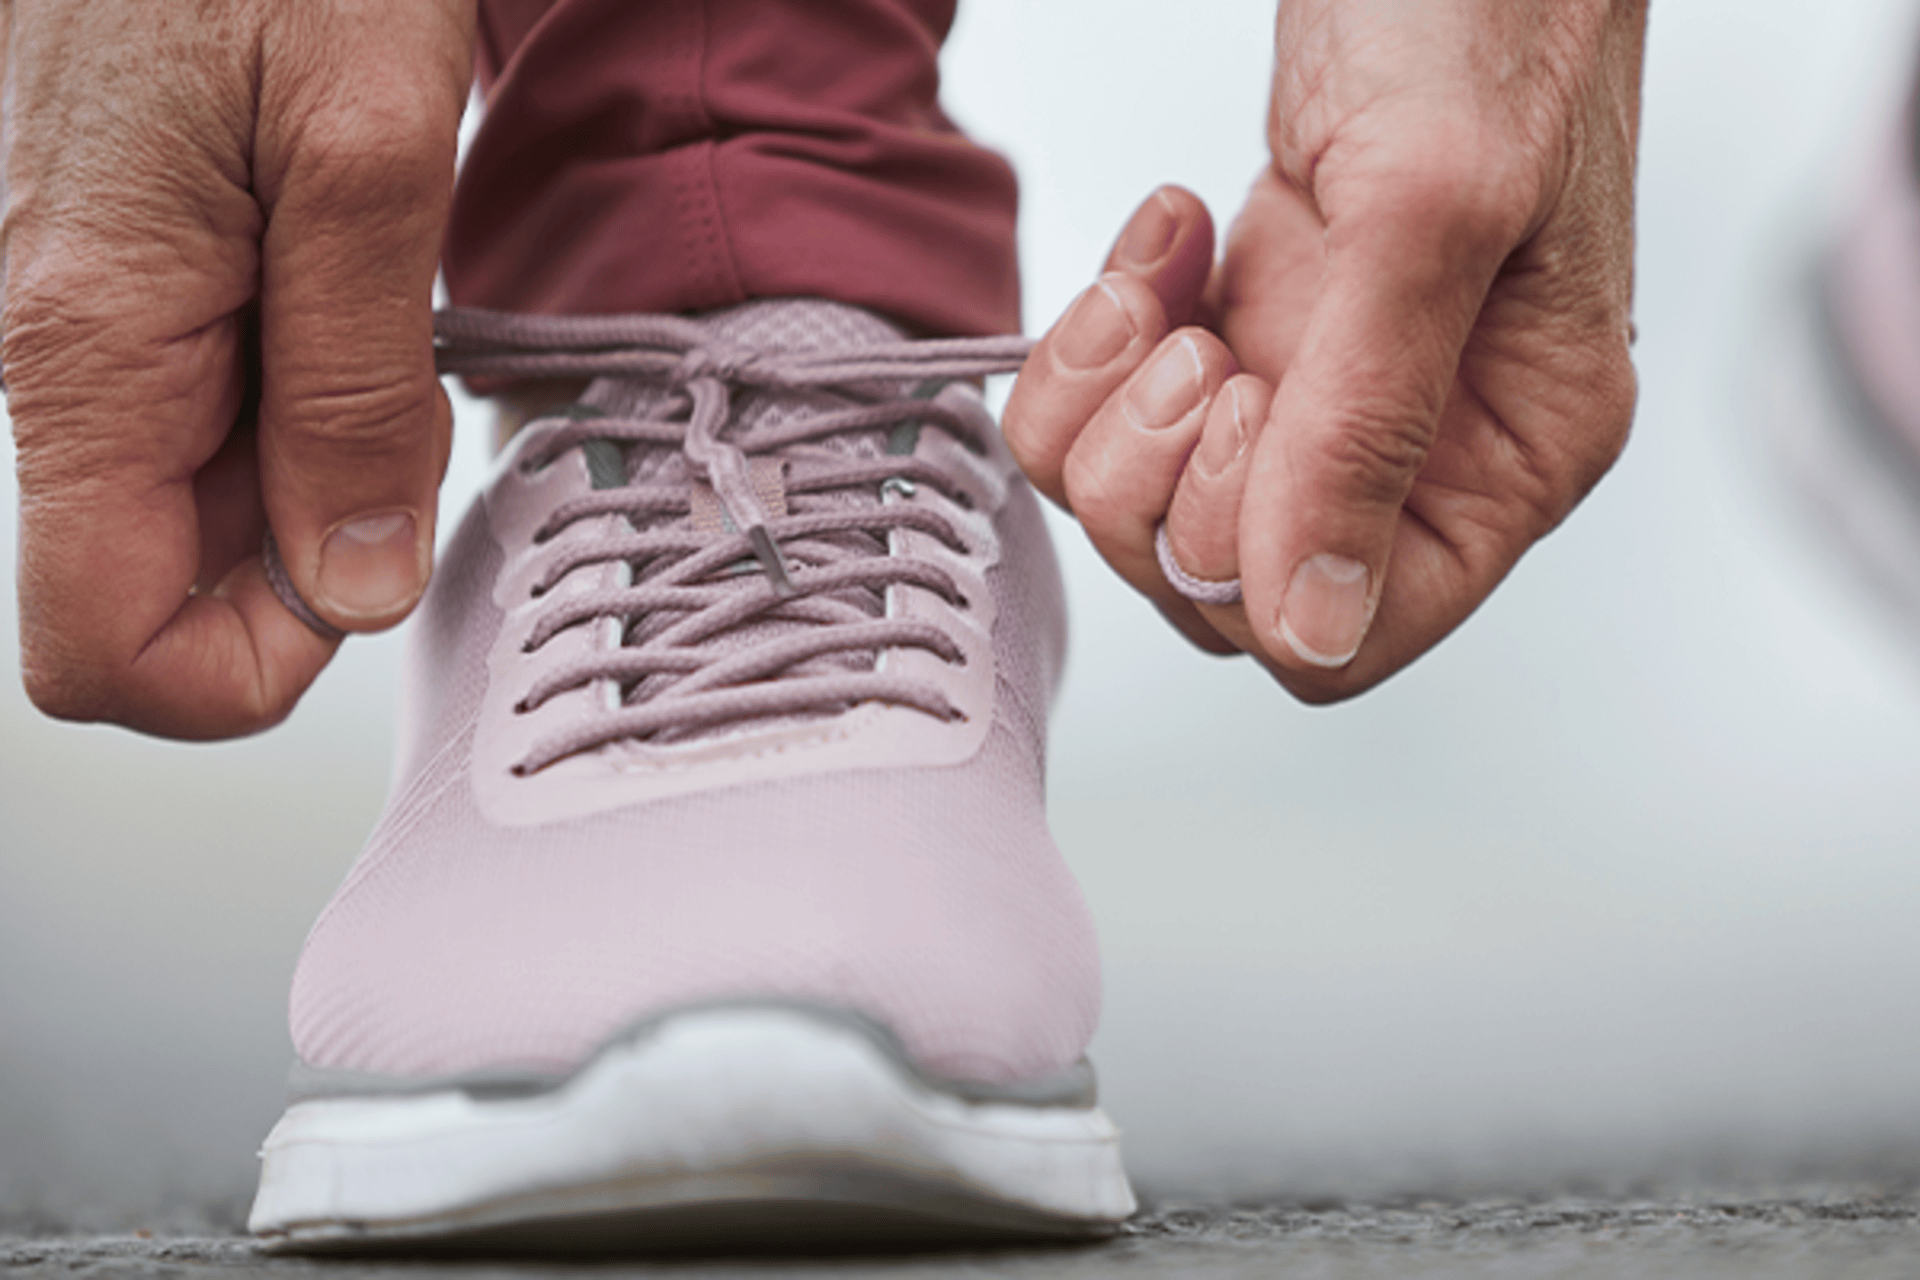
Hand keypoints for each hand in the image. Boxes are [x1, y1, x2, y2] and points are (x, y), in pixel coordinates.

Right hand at [4, 0, 474, 737]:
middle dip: (311, 548)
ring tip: (380, 319)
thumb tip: (347, 588)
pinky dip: (300, 398)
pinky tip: (349, 295)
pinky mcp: (122, 292)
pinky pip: (205, 413)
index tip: (362, 567)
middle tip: (400, 399)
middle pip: (162, 585)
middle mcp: (50, 358)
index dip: (248, 665)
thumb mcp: (370, 160)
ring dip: (317, 463)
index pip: (99, 652)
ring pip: (193, 503)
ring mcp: (80, 327)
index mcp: (85, 351)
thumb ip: (354, 394)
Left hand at [1004, 0, 1644, 700]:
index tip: (1243, 411)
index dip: (1251, 562)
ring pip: (1141, 512)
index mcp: (1511, 455)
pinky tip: (1165, 240)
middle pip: (1218, 588)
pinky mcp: (1243, 335)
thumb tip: (1312, 623)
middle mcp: (1416, 453)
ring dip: (1111, 405)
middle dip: (1160, 476)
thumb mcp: (1433, 209)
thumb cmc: (1485, 16)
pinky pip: (1107, 417)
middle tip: (1197, 344)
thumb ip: (1368, 425)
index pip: (1353, 636)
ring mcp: (1317, 397)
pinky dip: (1095, 339)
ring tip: (1165, 283)